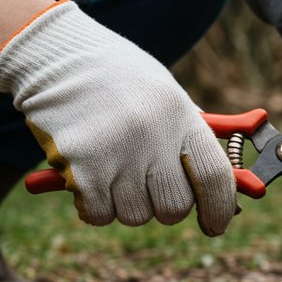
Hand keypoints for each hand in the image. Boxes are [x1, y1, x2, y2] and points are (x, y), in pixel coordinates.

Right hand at [0, 0, 236, 234]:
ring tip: (111, 168)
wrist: (56, 57)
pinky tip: (87, 176)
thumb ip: (191, 141)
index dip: (219, 208)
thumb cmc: (118, 81)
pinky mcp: (80, 167)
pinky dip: (93, 206)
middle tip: (148, 188)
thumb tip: (225, 194)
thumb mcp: (166, 97)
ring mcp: (116, 152)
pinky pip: (99, 215)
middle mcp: (152, 134)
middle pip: (174, 206)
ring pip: (135, 215)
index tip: (214, 224)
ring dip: (124, 204)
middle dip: (164, 207)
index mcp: (181, 115)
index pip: (214, 176)